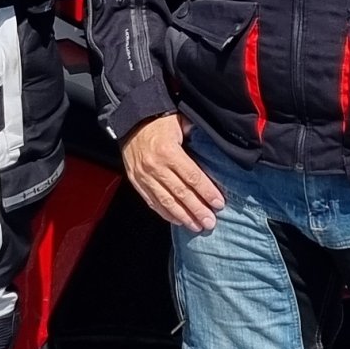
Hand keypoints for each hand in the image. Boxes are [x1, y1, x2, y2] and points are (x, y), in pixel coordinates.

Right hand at [120, 113, 223, 232]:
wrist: (130, 122)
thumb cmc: (158, 122)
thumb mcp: (179, 122)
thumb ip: (195, 135)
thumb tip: (214, 146)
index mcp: (168, 151)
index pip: (192, 177)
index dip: (207, 192)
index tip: (219, 204)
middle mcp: (155, 166)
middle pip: (181, 193)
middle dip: (198, 210)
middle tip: (210, 222)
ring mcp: (144, 176)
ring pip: (167, 201)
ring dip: (184, 216)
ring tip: (197, 226)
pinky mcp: (136, 182)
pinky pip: (152, 202)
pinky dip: (165, 213)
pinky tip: (178, 220)